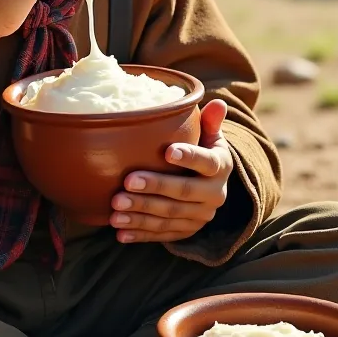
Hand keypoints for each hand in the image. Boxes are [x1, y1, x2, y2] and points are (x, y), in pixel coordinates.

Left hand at [110, 99, 232, 242]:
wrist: (211, 186)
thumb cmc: (203, 151)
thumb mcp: (210, 136)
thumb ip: (210, 121)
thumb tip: (217, 102)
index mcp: (221, 167)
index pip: (207, 162)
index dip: (189, 157)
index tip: (167, 152)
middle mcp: (215, 195)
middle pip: (184, 192)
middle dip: (155, 188)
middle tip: (127, 182)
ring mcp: (200, 217)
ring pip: (170, 216)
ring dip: (142, 214)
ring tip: (116, 209)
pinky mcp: (186, 232)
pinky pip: (162, 234)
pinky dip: (140, 234)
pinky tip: (120, 232)